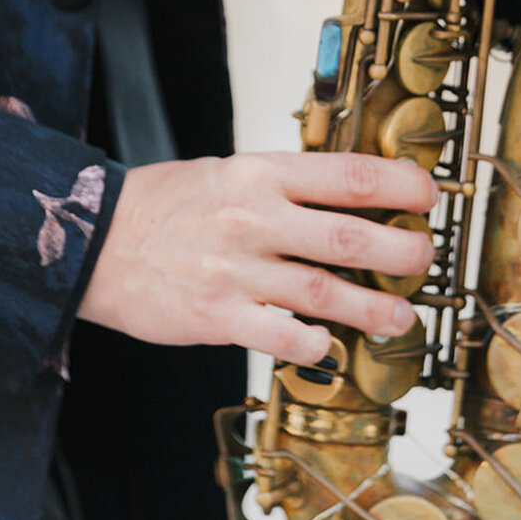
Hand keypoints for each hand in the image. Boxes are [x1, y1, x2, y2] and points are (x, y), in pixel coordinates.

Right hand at [78, 151, 437, 366]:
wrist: (92, 241)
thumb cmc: (166, 205)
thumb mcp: (228, 172)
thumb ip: (285, 185)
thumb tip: (352, 194)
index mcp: (261, 174)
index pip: (349, 174)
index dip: (401, 185)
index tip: (428, 195)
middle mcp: (254, 219)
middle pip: (349, 236)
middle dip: (401, 252)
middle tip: (424, 260)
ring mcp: (236, 270)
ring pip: (324, 292)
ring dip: (373, 309)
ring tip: (401, 318)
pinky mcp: (217, 316)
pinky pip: (280, 336)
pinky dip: (313, 344)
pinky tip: (329, 347)